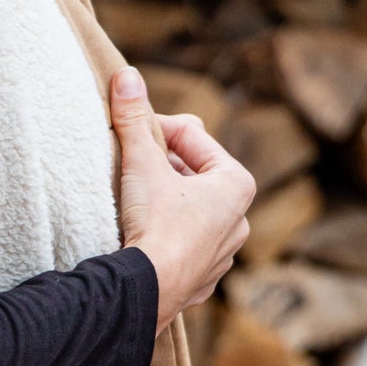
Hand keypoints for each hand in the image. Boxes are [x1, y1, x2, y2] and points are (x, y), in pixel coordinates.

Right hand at [108, 67, 255, 331]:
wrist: (147, 291)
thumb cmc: (155, 223)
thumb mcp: (140, 161)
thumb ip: (133, 117)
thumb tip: (126, 74)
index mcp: (236, 184)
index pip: (192, 137)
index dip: (155, 130)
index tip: (129, 135)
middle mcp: (239, 219)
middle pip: (193, 174)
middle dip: (161, 166)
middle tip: (128, 166)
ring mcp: (223, 254)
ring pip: (190, 211)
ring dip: (163, 201)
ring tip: (132, 202)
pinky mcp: (202, 280)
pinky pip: (183, 246)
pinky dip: (165, 236)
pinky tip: (142, 237)